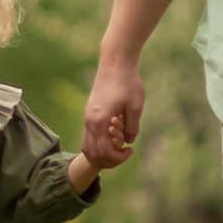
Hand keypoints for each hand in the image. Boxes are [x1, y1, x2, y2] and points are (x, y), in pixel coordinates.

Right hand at [82, 55, 144, 174]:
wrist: (114, 63)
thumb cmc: (128, 82)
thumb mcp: (135, 106)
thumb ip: (132, 127)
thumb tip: (128, 142)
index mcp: (100, 121)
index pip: (104, 152)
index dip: (118, 158)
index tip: (130, 150)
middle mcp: (89, 121)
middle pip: (92, 153)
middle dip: (108, 159)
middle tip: (124, 152)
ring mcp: (87, 116)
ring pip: (86, 146)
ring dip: (101, 152)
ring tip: (117, 147)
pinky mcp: (89, 112)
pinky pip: (88, 135)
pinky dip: (97, 143)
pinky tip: (112, 136)